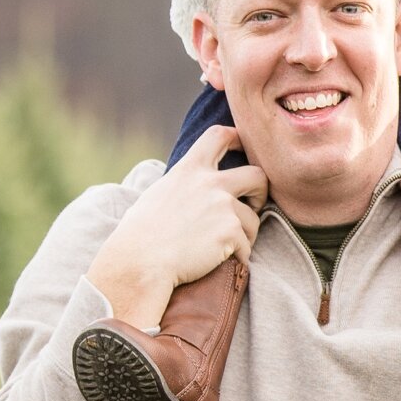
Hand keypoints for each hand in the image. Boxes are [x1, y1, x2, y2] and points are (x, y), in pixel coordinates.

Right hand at [87, 128, 266, 327]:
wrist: (141, 263)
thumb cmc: (140, 235)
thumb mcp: (158, 194)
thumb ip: (181, 185)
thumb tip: (189, 188)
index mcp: (189, 169)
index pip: (219, 136)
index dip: (237, 138)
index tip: (243, 147)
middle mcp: (210, 183)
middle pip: (257, 175)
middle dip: (260, 192)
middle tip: (251, 207)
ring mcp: (223, 207)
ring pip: (253, 219)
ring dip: (244, 235)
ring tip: (223, 248)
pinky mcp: (231, 232)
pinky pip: (246, 246)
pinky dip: (237, 257)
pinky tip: (218, 263)